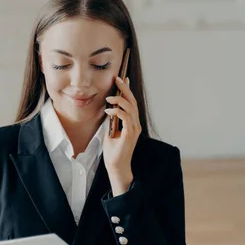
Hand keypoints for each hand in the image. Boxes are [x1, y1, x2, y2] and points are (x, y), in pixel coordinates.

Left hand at [103, 77, 139, 194]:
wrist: (116, 166)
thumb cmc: (113, 151)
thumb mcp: (110, 131)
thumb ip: (112, 120)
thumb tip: (108, 109)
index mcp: (132, 123)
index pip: (131, 103)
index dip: (128, 90)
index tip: (123, 79)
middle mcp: (135, 124)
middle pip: (133, 102)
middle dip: (125, 89)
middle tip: (118, 79)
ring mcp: (134, 129)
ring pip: (131, 108)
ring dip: (119, 100)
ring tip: (109, 98)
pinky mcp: (130, 134)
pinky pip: (125, 118)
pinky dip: (117, 111)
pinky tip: (108, 110)